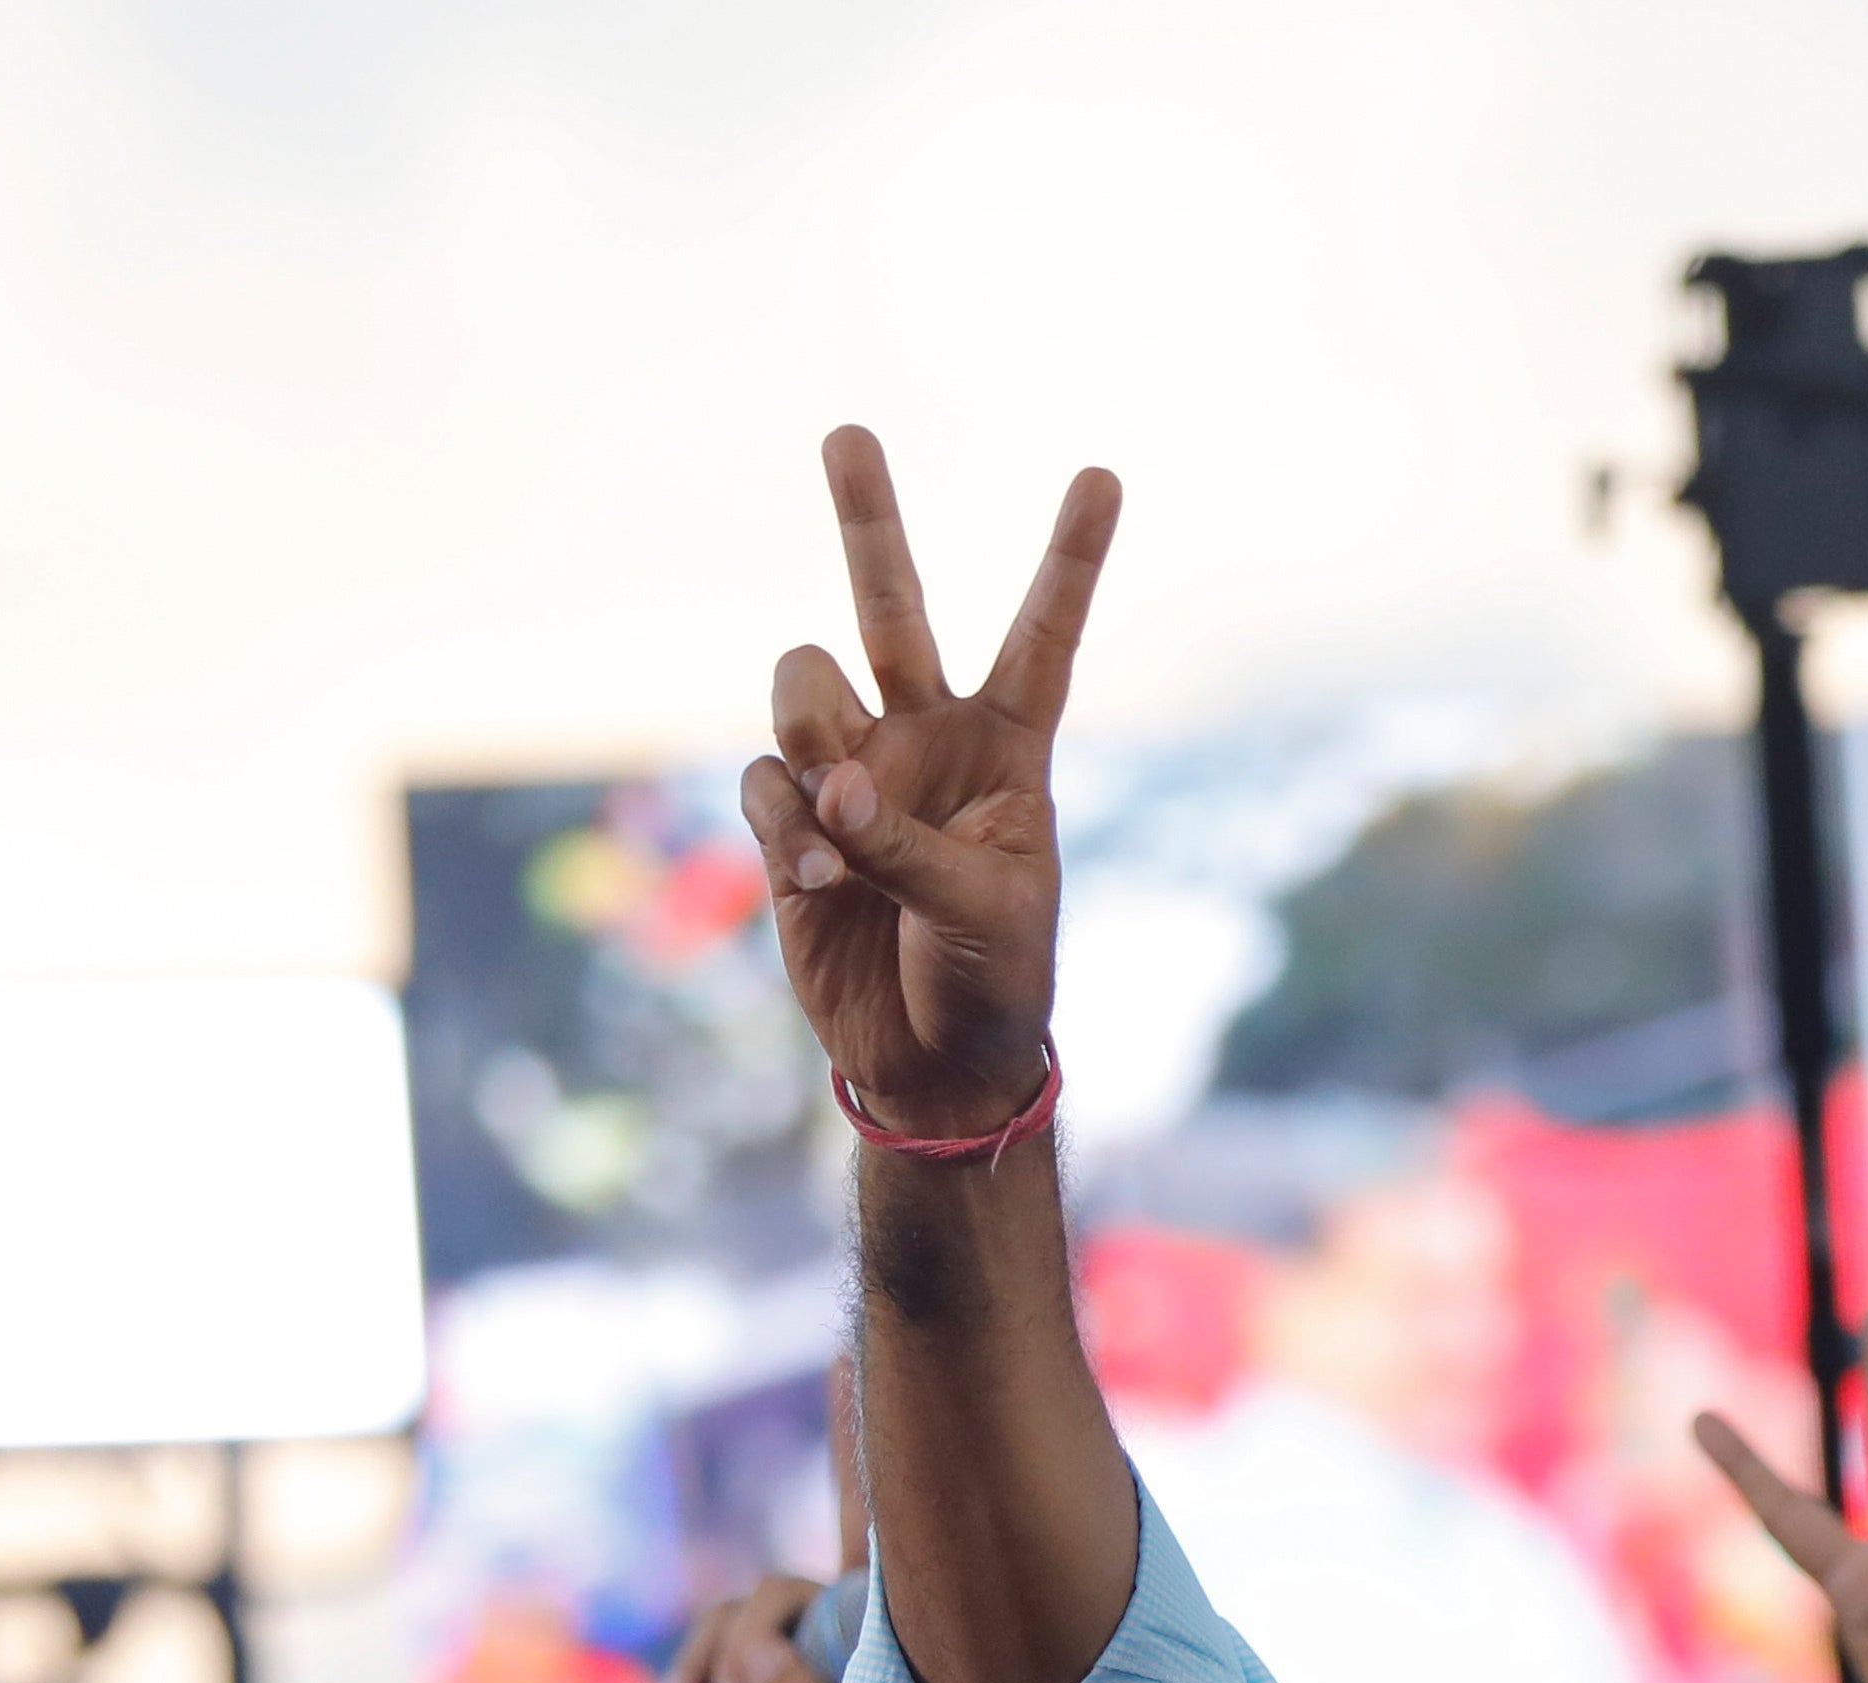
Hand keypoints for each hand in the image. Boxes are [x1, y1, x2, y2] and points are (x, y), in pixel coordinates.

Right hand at [673, 1572, 903, 1682]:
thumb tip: (761, 1652)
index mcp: (881, 1655)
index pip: (845, 1596)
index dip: (794, 1619)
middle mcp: (839, 1638)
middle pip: (779, 1596)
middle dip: (743, 1647)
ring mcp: (790, 1645)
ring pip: (737, 1612)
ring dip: (710, 1658)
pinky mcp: (746, 1660)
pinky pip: (711, 1635)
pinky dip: (690, 1664)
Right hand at [745, 429, 1119, 1141]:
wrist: (929, 1063)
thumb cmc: (992, 982)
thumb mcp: (982, 912)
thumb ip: (905, 841)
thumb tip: (829, 784)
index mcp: (1010, 751)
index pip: (1044, 639)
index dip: (1071, 559)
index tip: (1104, 474)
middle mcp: (928, 739)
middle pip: (890, 606)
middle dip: (868, 520)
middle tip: (849, 434)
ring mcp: (852, 772)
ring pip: (801, 686)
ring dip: (809, 732)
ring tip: (839, 818)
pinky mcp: (789, 819)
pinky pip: (764, 780)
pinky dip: (783, 823)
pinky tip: (814, 880)